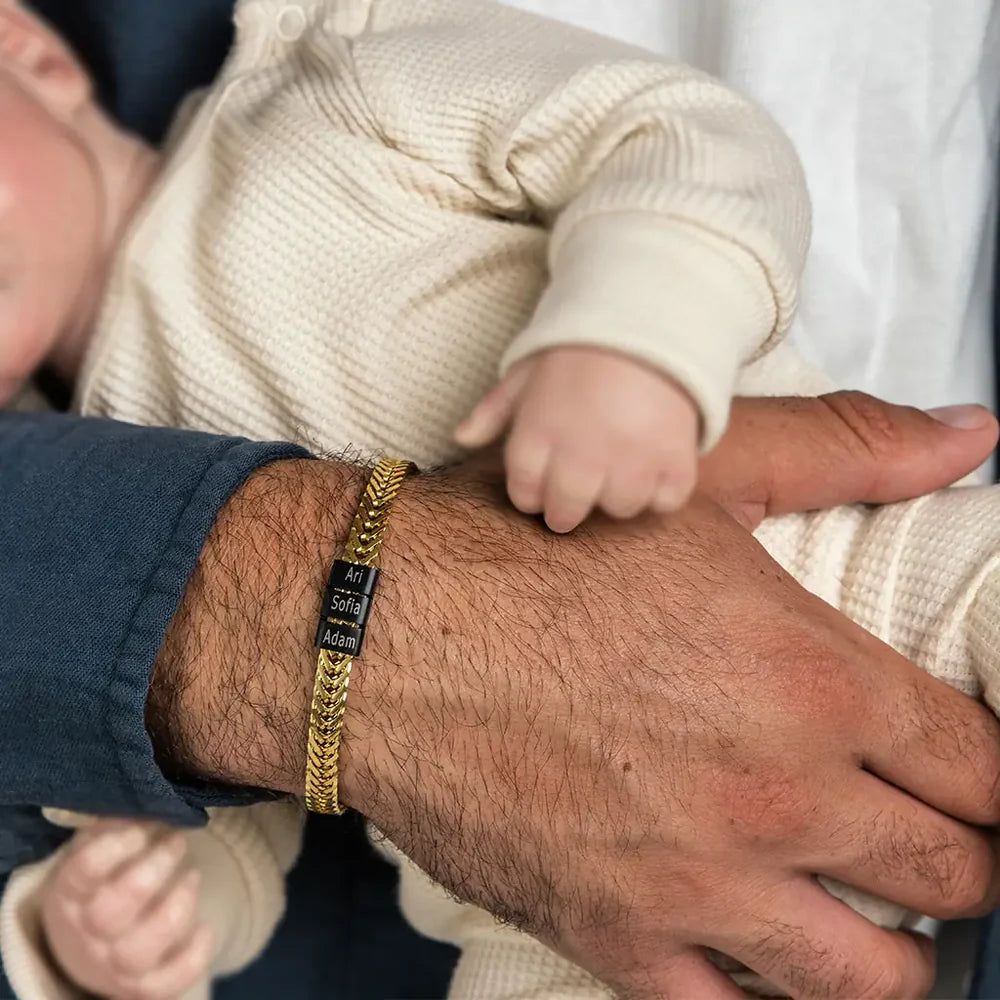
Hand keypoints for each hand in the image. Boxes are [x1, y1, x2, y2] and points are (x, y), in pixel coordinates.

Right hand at [41, 821, 211, 999]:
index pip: (83, 872)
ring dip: (175, 909)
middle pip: (110, 914)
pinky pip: (165, 986)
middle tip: (177, 840)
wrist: (96, 938)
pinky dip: (192, 958)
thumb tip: (151, 794)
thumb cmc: (109, 874)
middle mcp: (87, 932)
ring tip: (193, 875)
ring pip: (137, 951)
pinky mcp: (141, 985)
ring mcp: (113, 963)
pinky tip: (206, 928)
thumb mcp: (105, 843)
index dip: (116, 846)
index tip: (143, 825)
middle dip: (153, 871)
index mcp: (72, 891)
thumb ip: (121, 819)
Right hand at [152, 392, 999, 999]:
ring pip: (869, 977)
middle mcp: (774, 798)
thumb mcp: (693, 472)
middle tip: (944, 840)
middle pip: (950, 873)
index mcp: (810, 679)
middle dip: (967, 859)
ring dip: (894, 950)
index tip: (983, 777)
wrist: (374, 628)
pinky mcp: (613, 936)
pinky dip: (767, 992)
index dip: (999, 774)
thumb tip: (967, 432)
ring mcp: (696, 885)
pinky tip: (763, 952)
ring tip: (876, 916)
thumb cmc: (526, 547)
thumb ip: (845, 448)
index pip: (982, 766)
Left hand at [454, 346, 698, 531]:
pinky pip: (666, 501)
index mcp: (538, 434)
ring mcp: (631, 460)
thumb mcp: (527, 372)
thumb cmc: (580, 351)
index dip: (533, 492)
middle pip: (566, 513)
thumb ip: (493, 410)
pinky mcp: (674, 460)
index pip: (525, 495)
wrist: (650, 318)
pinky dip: (663, 489)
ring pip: (618, 508)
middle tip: (581, 486)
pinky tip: (656, 463)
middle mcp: (581, 455)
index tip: (544, 482)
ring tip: (622, 466)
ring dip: (619, 494)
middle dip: (568, 506)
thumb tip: (460, 438)